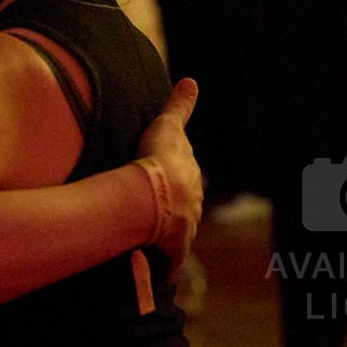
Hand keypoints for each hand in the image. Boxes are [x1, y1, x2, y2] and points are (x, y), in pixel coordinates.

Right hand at [135, 78, 202, 271]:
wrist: (157, 196)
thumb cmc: (160, 158)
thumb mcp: (168, 125)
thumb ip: (179, 106)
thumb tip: (192, 81)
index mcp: (192, 177)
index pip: (187, 176)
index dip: (177, 176)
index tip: (167, 177)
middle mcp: (194, 203)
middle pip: (186, 204)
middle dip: (176, 205)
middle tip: (158, 205)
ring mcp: (186, 228)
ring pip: (179, 229)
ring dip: (168, 231)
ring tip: (151, 232)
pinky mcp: (174, 249)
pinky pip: (170, 258)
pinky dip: (165, 261)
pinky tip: (156, 265)